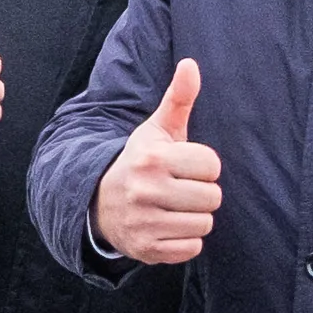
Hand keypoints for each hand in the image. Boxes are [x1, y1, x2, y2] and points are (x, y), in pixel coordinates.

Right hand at [94, 57, 218, 264]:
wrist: (100, 203)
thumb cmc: (141, 162)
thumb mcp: (156, 130)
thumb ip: (178, 98)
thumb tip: (190, 63)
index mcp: (153, 158)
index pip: (212, 166)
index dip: (204, 167)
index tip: (184, 167)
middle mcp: (146, 190)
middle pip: (212, 197)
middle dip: (201, 194)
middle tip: (180, 190)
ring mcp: (144, 222)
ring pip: (204, 224)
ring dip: (195, 217)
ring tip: (175, 208)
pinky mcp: (147, 249)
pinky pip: (192, 248)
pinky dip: (185, 241)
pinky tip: (168, 227)